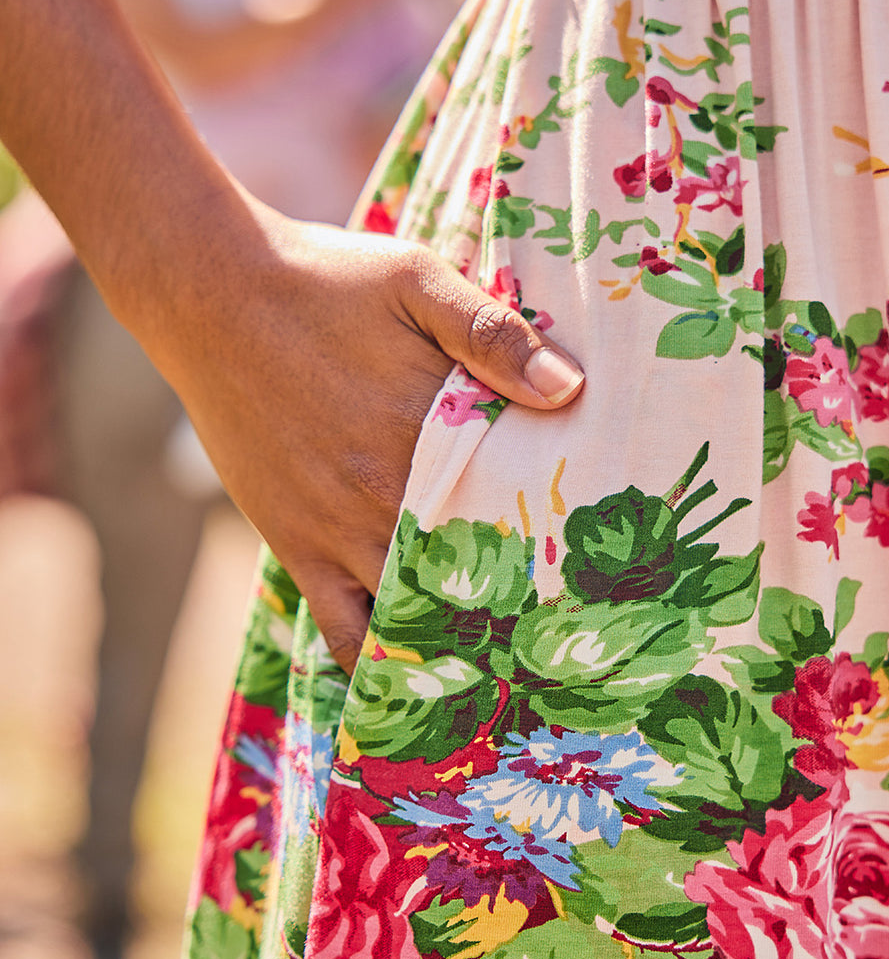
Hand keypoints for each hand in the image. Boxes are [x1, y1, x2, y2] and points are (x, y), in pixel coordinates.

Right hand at [141, 198, 584, 675]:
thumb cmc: (325, 282)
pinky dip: (378, 662)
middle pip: (475, 576)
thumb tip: (571, 390)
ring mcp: (338, 532)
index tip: (607, 574)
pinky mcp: (295, 548)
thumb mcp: (416, 279)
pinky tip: (414, 678)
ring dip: (466, 641)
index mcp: (428, 432)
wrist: (211, 295)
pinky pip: (342, 630)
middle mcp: (386, 496)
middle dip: (527, 605)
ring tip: (517, 670)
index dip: (564, 543)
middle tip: (577, 634)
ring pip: (417, 615)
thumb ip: (492, 333)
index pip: (518, 508)